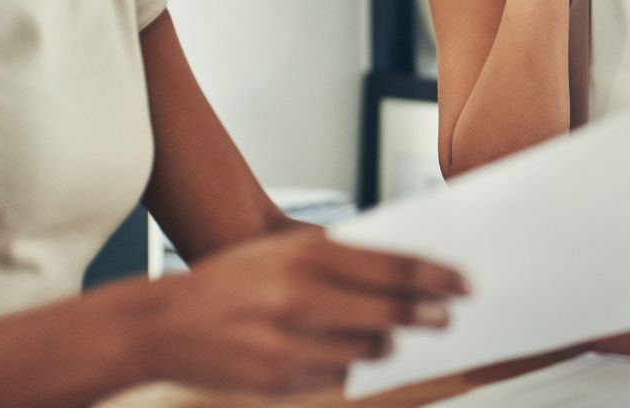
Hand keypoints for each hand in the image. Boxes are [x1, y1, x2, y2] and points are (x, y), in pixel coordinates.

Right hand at [134, 227, 468, 394]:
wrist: (166, 324)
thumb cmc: (235, 279)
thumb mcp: (285, 250)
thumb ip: (343, 258)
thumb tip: (406, 272)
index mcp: (308, 255)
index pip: (395, 268)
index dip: (438, 278)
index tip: (464, 284)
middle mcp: (303, 298)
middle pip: (392, 311)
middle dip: (429, 315)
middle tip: (447, 317)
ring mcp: (293, 343)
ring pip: (371, 349)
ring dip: (390, 343)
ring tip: (394, 335)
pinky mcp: (282, 380)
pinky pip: (340, 375)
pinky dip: (351, 365)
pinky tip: (350, 352)